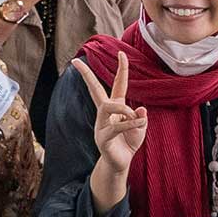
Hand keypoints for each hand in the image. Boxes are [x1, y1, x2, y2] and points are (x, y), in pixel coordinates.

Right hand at [74, 52, 146, 210]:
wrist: (120, 163)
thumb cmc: (128, 143)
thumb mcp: (140, 128)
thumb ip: (141, 118)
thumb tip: (141, 110)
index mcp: (115, 107)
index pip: (118, 84)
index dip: (121, 69)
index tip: (121, 53)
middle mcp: (105, 113)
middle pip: (94, 89)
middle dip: (86, 75)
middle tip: (76, 62)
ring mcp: (101, 124)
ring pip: (108, 106)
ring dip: (125, 110)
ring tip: (136, 118)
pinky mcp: (102, 137)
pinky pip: (117, 125)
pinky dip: (131, 123)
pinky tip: (139, 124)